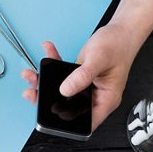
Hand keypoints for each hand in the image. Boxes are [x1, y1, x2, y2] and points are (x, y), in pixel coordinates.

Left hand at [21, 30, 141, 130]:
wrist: (121, 29)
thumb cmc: (119, 44)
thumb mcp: (99, 59)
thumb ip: (82, 76)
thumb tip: (65, 90)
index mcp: (105, 100)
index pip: (85, 122)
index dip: (67, 121)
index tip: (50, 111)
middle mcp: (94, 97)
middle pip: (67, 108)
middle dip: (46, 100)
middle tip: (32, 92)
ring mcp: (85, 88)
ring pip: (60, 93)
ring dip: (44, 83)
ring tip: (32, 74)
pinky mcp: (78, 78)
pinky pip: (61, 76)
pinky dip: (52, 65)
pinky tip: (48, 52)